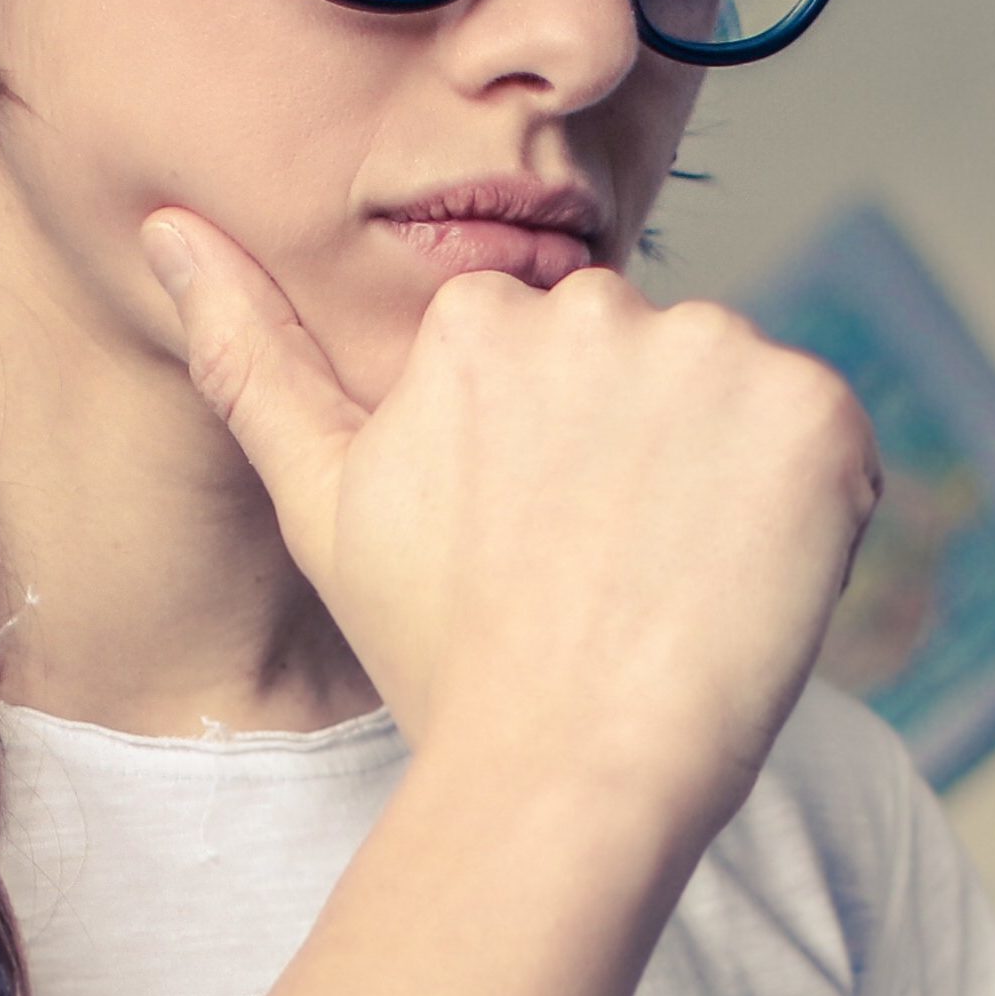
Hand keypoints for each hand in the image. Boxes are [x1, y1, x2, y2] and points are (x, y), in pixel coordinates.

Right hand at [141, 211, 877, 834]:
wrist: (565, 770)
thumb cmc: (442, 654)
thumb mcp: (321, 500)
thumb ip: (249, 352)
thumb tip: (165, 224)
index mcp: (480, 318)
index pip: (561, 365)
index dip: (564, 466)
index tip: (546, 547)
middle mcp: (598, 307)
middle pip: (653, 371)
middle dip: (646, 457)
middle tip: (607, 575)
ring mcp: (715, 354)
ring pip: (740, 405)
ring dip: (728, 479)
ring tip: (671, 586)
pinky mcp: (814, 412)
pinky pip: (829, 443)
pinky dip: (810, 509)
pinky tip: (744, 583)